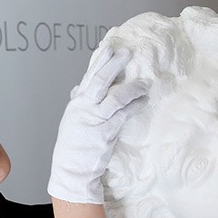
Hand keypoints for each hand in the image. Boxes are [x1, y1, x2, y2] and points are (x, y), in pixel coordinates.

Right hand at [48, 46, 148, 203]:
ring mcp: (95, 120)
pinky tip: (143, 101)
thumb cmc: (73, 146)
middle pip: (101, 81)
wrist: (72, 169)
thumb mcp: (72, 120)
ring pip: (115, 97)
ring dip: (132, 88)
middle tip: (128, 52)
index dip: (99, 61)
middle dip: (114, 65)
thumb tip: (78, 88)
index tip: (109, 47)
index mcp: (77, 103)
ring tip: (145, 83)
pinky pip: (123, 115)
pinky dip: (134, 106)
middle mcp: (84, 108)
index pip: (89, 77)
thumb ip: (78, 103)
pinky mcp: (106, 133)